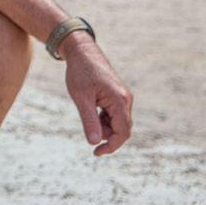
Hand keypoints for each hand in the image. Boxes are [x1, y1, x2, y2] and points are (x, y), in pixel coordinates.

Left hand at [61, 35, 132, 154]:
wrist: (81, 51)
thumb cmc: (80, 73)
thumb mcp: (81, 98)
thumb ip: (89, 121)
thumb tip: (94, 142)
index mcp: (120, 101)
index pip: (123, 132)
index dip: (111, 146)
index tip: (96, 153)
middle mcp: (125, 99)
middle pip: (122, 128)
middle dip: (106, 135)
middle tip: (89, 134)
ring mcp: (123, 97)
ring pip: (118, 121)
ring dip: (104, 126)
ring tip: (87, 116)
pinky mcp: (117, 95)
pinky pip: (114, 113)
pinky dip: (104, 118)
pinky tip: (91, 112)